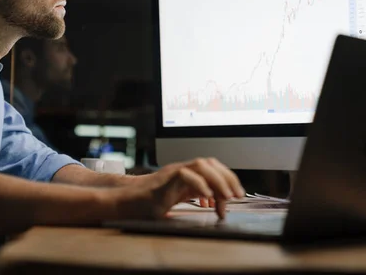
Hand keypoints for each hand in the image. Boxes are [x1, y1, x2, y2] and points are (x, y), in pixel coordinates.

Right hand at [113, 158, 243, 219]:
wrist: (128, 203)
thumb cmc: (150, 203)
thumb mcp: (179, 199)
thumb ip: (196, 196)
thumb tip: (216, 203)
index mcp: (187, 173)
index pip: (212, 167)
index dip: (228, 178)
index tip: (237, 195)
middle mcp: (181, 169)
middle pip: (210, 163)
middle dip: (228, 178)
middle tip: (237, 196)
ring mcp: (173, 172)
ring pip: (201, 165)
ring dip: (218, 180)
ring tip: (226, 197)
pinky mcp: (165, 179)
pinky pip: (185, 175)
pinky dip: (199, 184)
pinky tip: (207, 198)